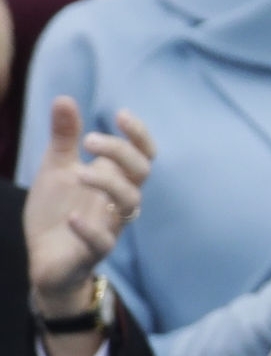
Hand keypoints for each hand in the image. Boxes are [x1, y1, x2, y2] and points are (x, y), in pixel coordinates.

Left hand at [26, 96, 152, 355]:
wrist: (44, 257)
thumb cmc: (57, 211)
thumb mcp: (56, 169)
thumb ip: (64, 137)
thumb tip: (65, 99)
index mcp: (114, 179)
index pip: (142, 154)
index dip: (138, 135)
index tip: (120, 114)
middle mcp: (117, 202)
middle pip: (141, 174)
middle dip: (122, 153)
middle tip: (89, 141)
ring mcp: (109, 226)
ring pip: (129, 205)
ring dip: (109, 185)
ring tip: (78, 174)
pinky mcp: (93, 252)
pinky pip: (104, 242)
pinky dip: (90, 229)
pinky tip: (71, 216)